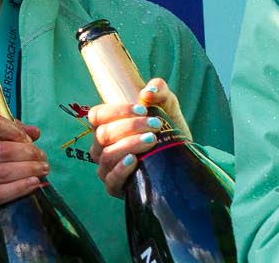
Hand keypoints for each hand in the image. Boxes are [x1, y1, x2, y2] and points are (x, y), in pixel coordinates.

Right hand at [0, 114, 47, 238]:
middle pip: (2, 150)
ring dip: (30, 170)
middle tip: (43, 158)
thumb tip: (34, 132)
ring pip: (3, 172)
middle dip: (29, 153)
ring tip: (43, 170)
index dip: (16, 130)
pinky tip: (34, 184)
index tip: (29, 140)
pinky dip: (21, 188)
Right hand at [89, 77, 185, 197]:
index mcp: (106, 126)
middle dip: (130, 127)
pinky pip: (111, 179)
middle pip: (103, 134)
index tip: (143, 109)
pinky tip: (135, 161)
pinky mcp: (115, 187)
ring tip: (151, 140)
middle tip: (155, 125)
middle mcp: (101, 146)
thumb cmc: (167, 131)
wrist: (181, 162)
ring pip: (107, 154)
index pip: (97, 115)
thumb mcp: (167, 107)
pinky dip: (121, 169)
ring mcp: (106, 167)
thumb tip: (148, 91)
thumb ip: (159, 91)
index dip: (116, 111)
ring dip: (128, 145)